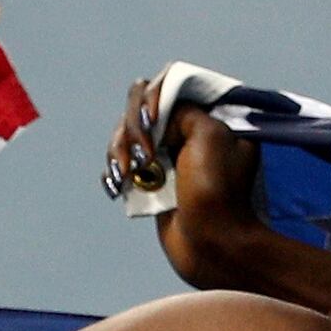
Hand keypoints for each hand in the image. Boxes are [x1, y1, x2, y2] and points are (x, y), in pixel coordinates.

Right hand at [111, 72, 263, 225]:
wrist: (213, 242)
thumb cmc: (216, 190)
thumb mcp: (209, 134)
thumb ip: (183, 110)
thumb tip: (160, 114)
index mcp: (207, 117)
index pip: (168, 88)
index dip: (152, 100)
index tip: (152, 123)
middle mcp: (187, 134)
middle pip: (141, 110)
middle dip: (133, 129)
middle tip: (144, 157)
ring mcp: (167, 159)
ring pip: (126, 137)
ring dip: (118, 151)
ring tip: (125, 175)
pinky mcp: (152, 184)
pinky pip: (122, 166)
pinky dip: (114, 172)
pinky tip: (116, 184)